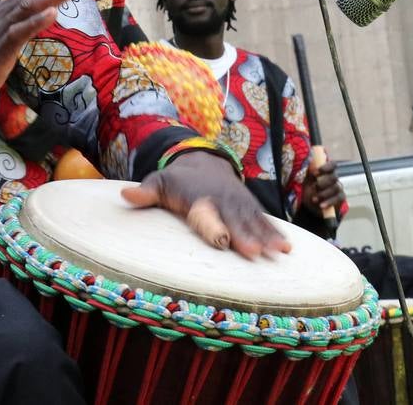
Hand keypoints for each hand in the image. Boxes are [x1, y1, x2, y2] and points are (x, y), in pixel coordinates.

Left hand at [121, 151, 290, 258]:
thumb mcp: (158, 182)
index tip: (221, 239)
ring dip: (266, 236)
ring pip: (252, 221)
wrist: (202, 160)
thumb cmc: (177, 181)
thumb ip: (144, 191)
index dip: (212, 226)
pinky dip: (275, 232)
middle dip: (243, 235)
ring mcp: (237, 204)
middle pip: (233, 220)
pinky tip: (288, 248)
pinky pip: (263, 220)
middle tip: (254, 251)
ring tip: (279, 252)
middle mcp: (221, 201)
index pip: (205, 215)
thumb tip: (124, 194)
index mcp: (198, 199)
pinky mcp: (249, 207)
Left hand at [301, 159, 344, 213]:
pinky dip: (329, 202)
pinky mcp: (340, 198)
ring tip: (314, 199)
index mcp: (325, 170)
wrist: (310, 203)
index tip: (314, 173)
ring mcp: (338, 187)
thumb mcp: (305, 179)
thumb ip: (307, 170)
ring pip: (335, 188)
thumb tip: (304, 162)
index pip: (332, 165)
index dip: (325, 167)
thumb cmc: (307, 187)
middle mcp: (333, 177)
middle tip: (314, 187)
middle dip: (323, 182)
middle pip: (334, 177)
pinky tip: (321, 205)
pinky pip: (338, 199)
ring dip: (324, 194)